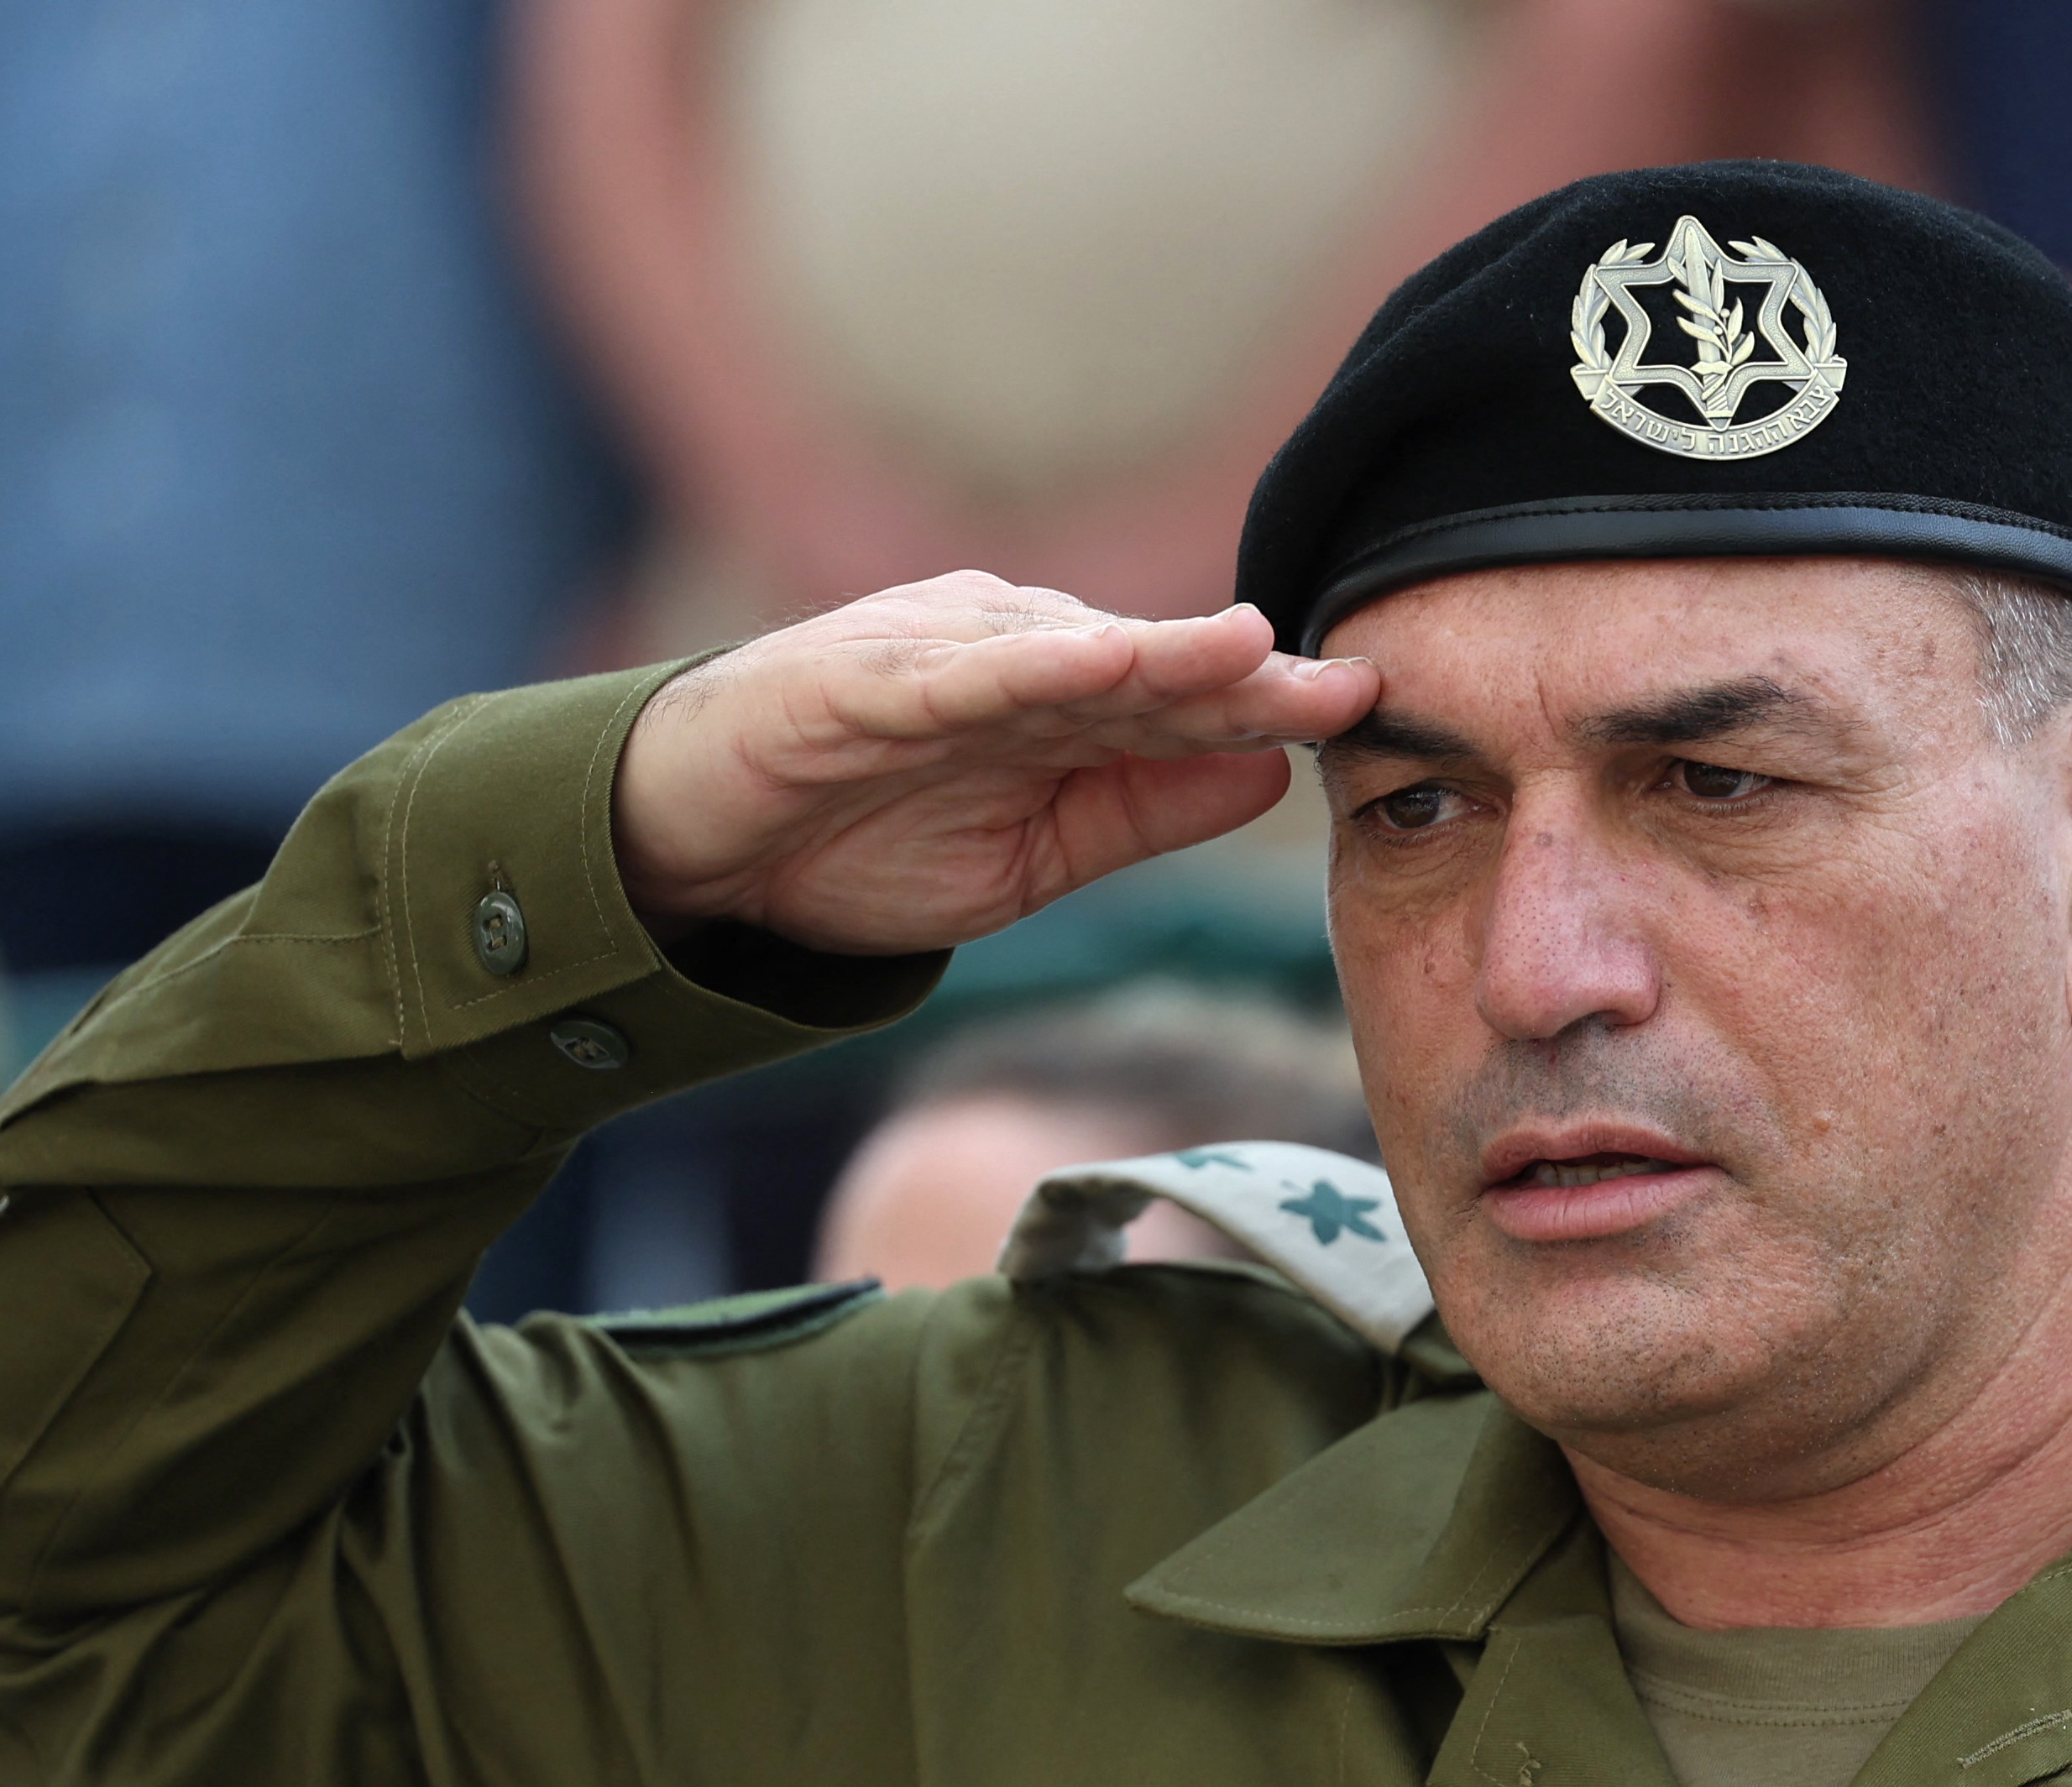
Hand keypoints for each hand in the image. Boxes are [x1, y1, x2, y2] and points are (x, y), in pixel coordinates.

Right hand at [612, 579, 1378, 954]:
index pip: (1186, 701)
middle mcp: (1011, 654)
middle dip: (1249, 676)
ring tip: (1252, 647)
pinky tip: (1096, 659)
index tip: (1374, 711)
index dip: (1276, 706)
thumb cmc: (862, 838)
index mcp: (1060, 701)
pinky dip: (1023, 664)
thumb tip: (1269, 774)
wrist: (697, 847)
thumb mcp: (1035, 855)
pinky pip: (955, 673)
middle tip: (1351, 679)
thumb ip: (1145, 809)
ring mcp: (935, 658)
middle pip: (1149, 666)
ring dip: (1160, 650)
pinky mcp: (856, 679)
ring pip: (1067, 652)